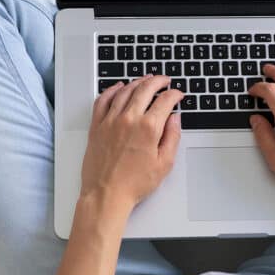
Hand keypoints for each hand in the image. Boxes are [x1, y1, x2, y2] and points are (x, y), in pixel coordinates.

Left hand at [79, 75, 182, 215]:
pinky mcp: (97, 126)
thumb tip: (175, 119)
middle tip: (164, 80)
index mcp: (148, 128)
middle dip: (158, 81)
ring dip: (137, 82)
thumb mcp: (164, 164)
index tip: (178, 94)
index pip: (165, 101)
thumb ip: (172, 137)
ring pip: (125, 91)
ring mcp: (110, 120)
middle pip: (145, 89)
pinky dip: (112, 90)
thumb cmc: (134, 184)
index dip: (174, 94)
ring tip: (145, 80)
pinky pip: (103, 100)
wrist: (106, 194)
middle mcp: (129, 119)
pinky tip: (118, 87)